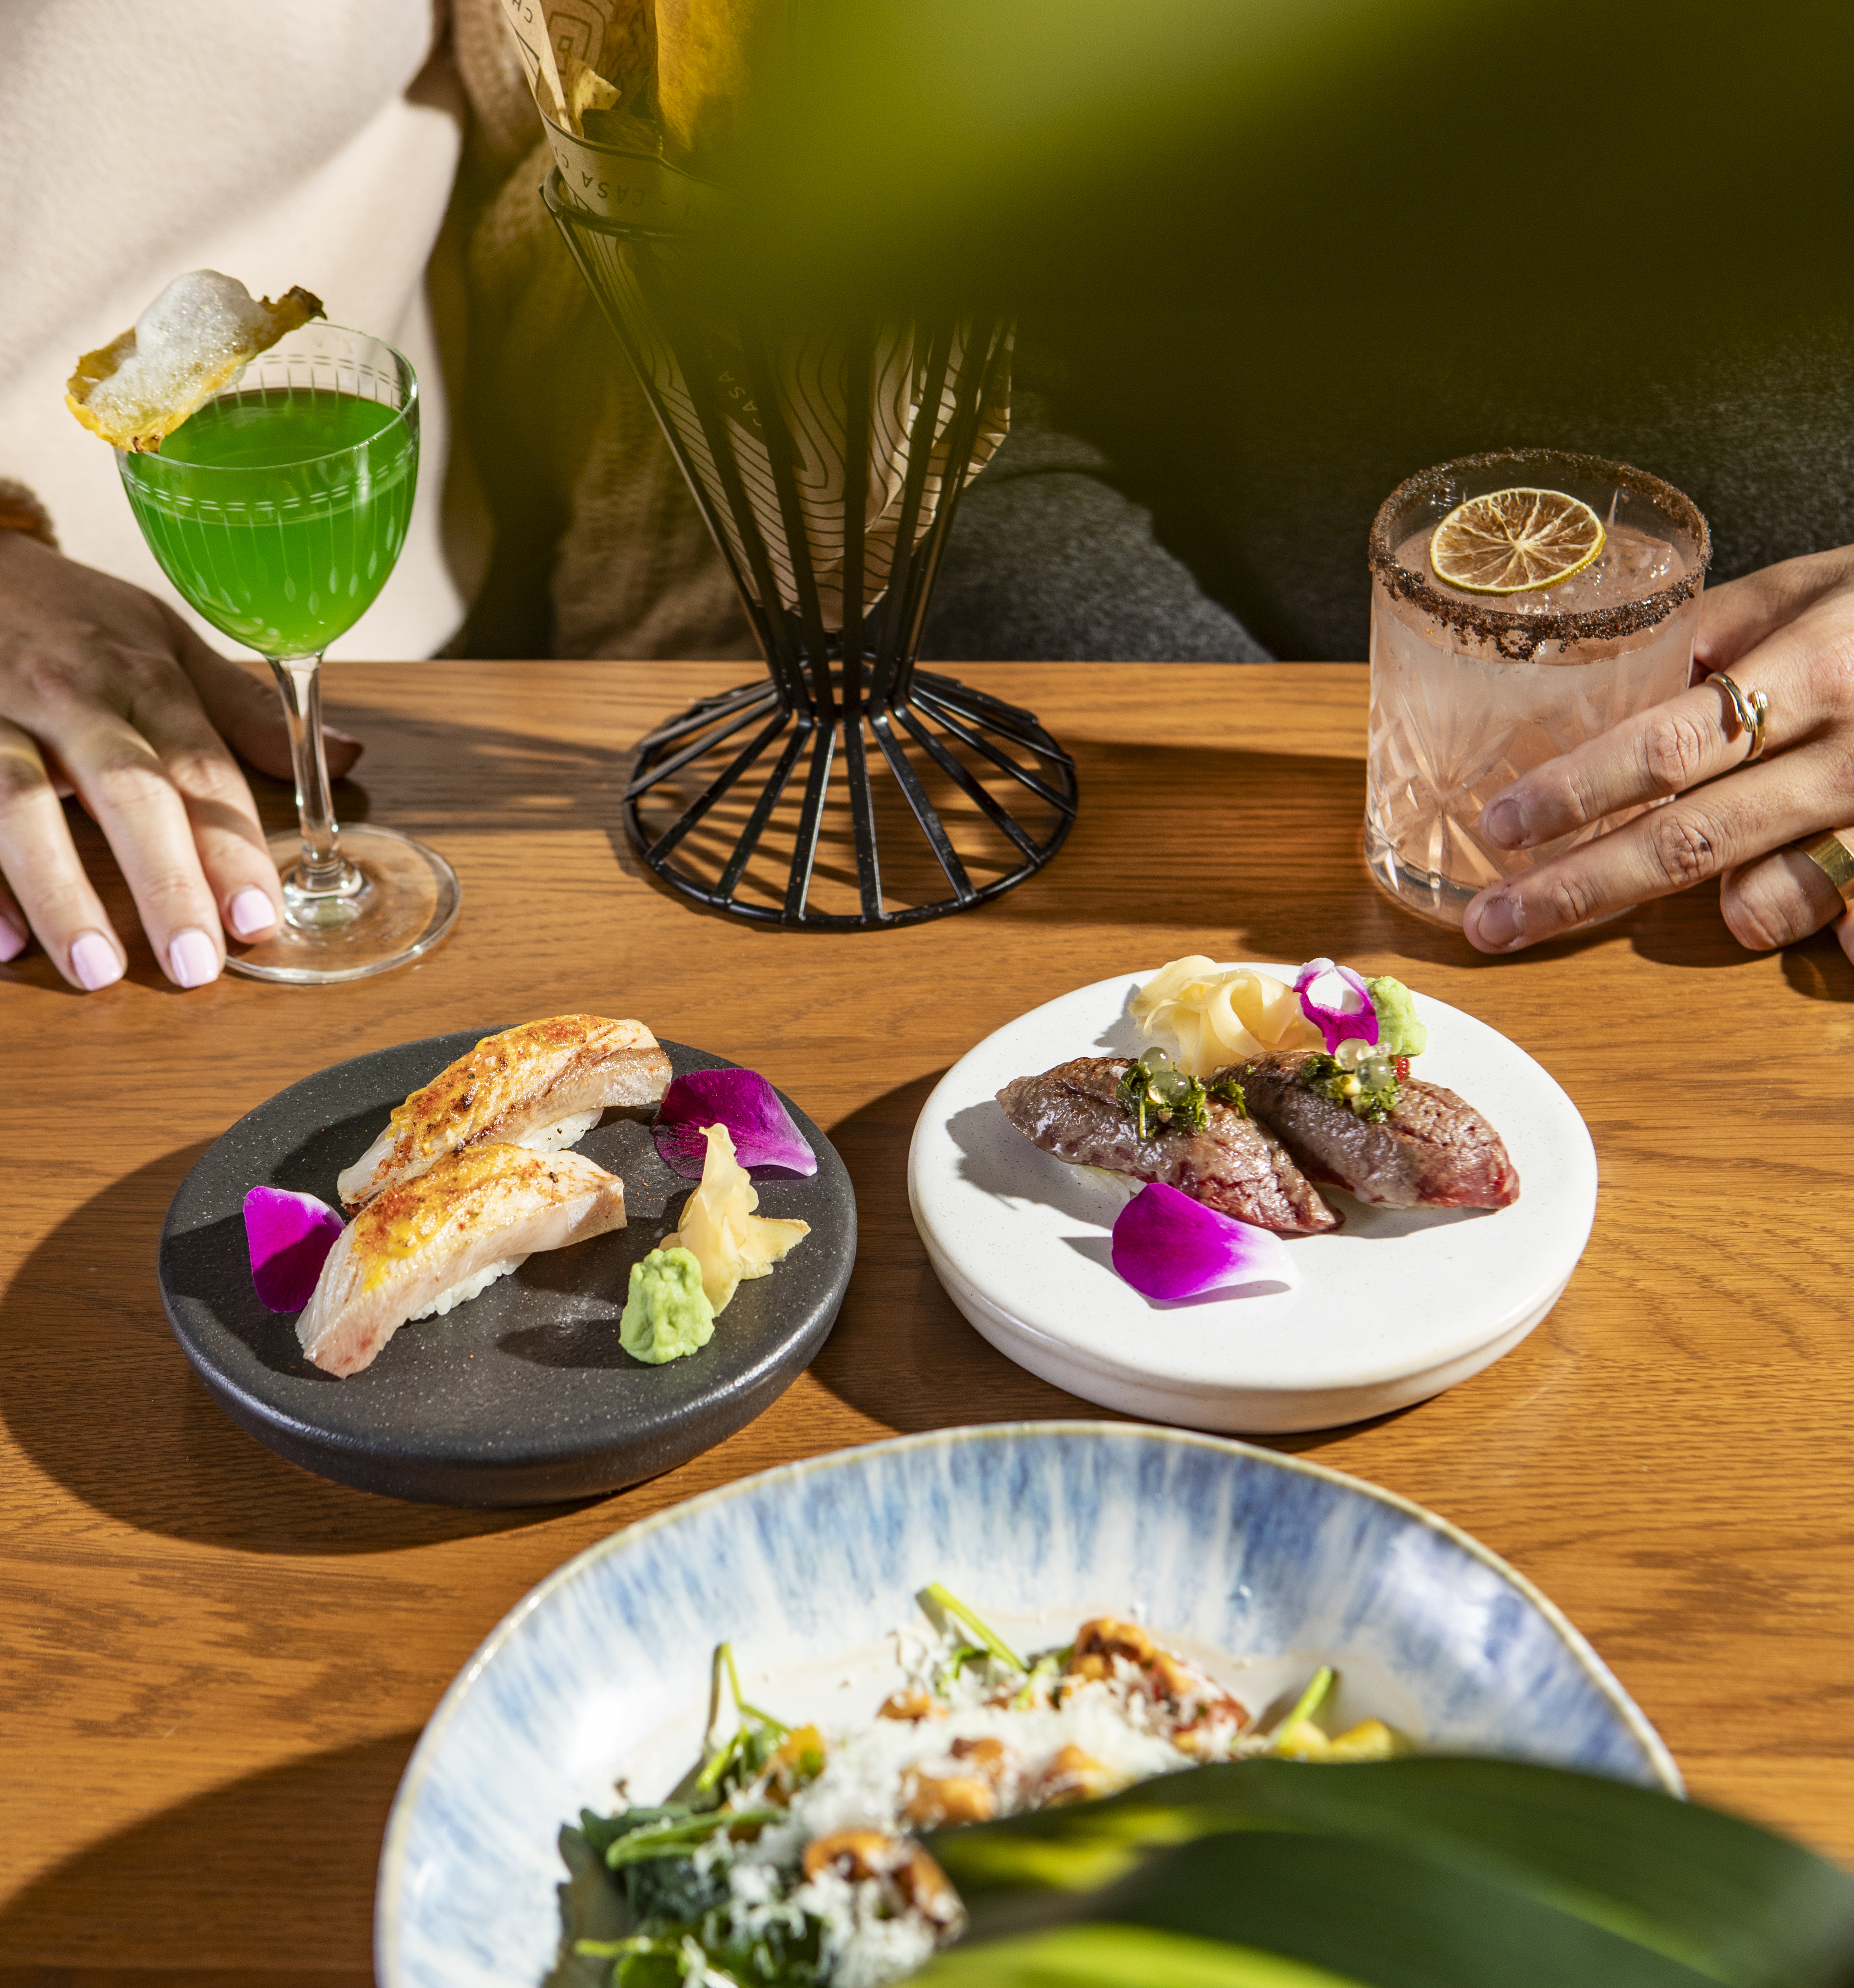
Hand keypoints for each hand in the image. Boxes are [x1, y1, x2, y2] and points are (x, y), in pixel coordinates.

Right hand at [0, 531, 361, 989]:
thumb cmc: (69, 616)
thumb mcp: (162, 639)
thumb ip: (246, 709)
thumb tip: (345, 757)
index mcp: (141, 678)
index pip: (200, 769)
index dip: (233, 845)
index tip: (259, 919)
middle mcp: (71, 698)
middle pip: (125, 791)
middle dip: (164, 880)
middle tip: (196, 964)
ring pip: (21, 805)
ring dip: (62, 891)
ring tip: (97, 971)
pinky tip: (5, 945)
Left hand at [1462, 544, 1853, 963]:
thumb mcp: (1822, 583)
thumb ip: (1721, 628)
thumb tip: (1621, 672)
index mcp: (1819, 669)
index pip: (1672, 745)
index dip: (1581, 790)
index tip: (1502, 823)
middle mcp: (1853, 753)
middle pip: (1691, 839)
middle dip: (1580, 890)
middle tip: (1493, 926)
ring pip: (1773, 900)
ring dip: (1706, 912)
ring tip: (1652, 901)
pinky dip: (1832, 935)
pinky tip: (1826, 932)